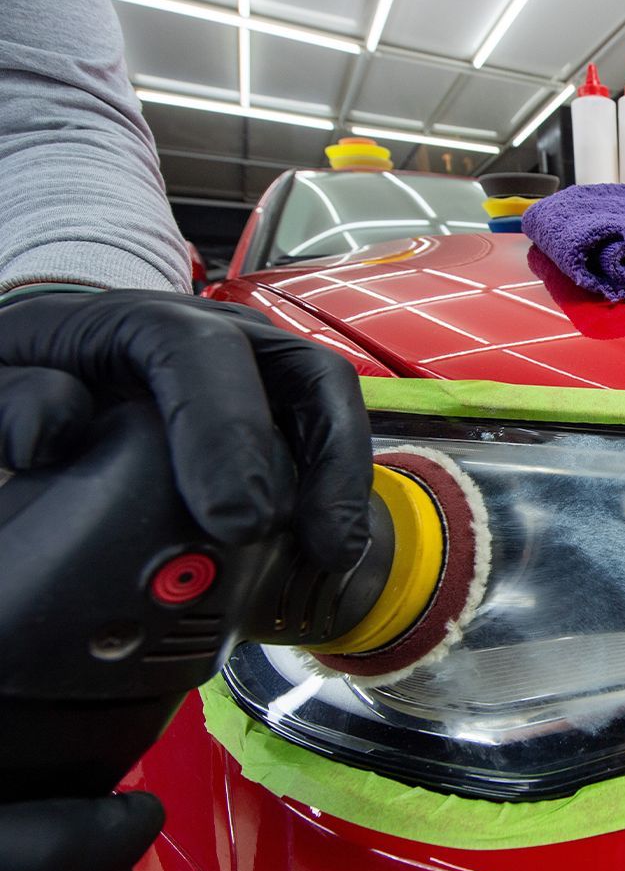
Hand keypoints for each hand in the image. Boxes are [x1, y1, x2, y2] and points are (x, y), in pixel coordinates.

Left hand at [0, 290, 371, 569]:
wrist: (66, 363)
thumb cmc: (38, 372)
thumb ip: (10, 398)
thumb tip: (53, 432)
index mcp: (146, 321)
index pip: (203, 354)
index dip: (229, 434)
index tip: (234, 520)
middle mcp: (223, 337)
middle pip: (306, 372)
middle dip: (324, 459)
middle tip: (314, 540)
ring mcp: (261, 372)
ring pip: (331, 406)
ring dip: (344, 480)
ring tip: (332, 550)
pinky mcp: (279, 411)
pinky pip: (326, 439)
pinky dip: (334, 490)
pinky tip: (324, 542)